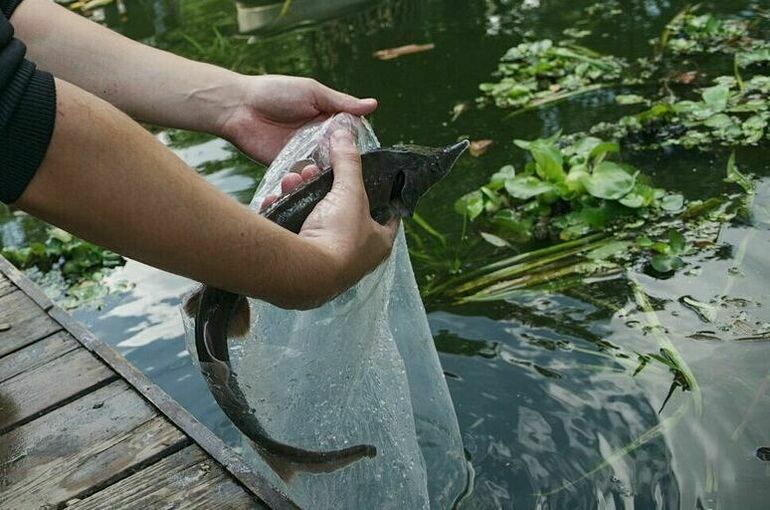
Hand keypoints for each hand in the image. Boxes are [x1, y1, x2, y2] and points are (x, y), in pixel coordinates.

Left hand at [217, 75, 377, 164]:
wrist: (238, 107)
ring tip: (328, 176)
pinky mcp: (287, 168)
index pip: (349, 136)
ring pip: (322, 169)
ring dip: (326, 173)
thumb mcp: (313, 93)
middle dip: (342, 164)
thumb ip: (341, 102)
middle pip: (337, 156)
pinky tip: (315, 184)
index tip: (363, 155)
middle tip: (347, 171)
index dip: (356, 145)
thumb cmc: (275, 92)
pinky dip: (308, 180)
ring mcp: (302, 155)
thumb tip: (373, 105)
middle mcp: (316, 139)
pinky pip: (302, 178)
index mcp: (326, 119)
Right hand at [291, 130, 398, 305]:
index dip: (380, 195)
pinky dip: (283, 217)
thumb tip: (346, 130)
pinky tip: (274, 201)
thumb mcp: (349, 191)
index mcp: (379, 243)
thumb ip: (348, 161)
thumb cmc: (339, 235)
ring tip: (290, 181)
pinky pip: (293, 235)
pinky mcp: (302, 269)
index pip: (388, 216)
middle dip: (325, 190)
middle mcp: (357, 259)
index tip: (368, 178)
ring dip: (299, 199)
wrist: (305, 273)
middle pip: (343, 214)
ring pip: (315, 222)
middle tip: (311, 172)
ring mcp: (328, 266)